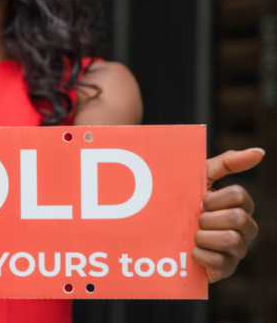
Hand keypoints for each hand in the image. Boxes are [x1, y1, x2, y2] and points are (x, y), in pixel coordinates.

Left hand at [193, 148, 260, 282]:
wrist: (161, 232)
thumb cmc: (185, 201)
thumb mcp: (200, 178)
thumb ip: (227, 162)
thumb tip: (260, 151)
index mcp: (241, 205)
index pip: (239, 195)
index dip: (214, 198)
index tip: (200, 201)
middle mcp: (245, 228)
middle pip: (238, 218)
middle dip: (208, 218)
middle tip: (196, 220)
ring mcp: (238, 250)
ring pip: (231, 240)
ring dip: (204, 236)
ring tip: (193, 235)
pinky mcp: (226, 269)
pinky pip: (219, 262)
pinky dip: (200, 255)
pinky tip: (192, 251)